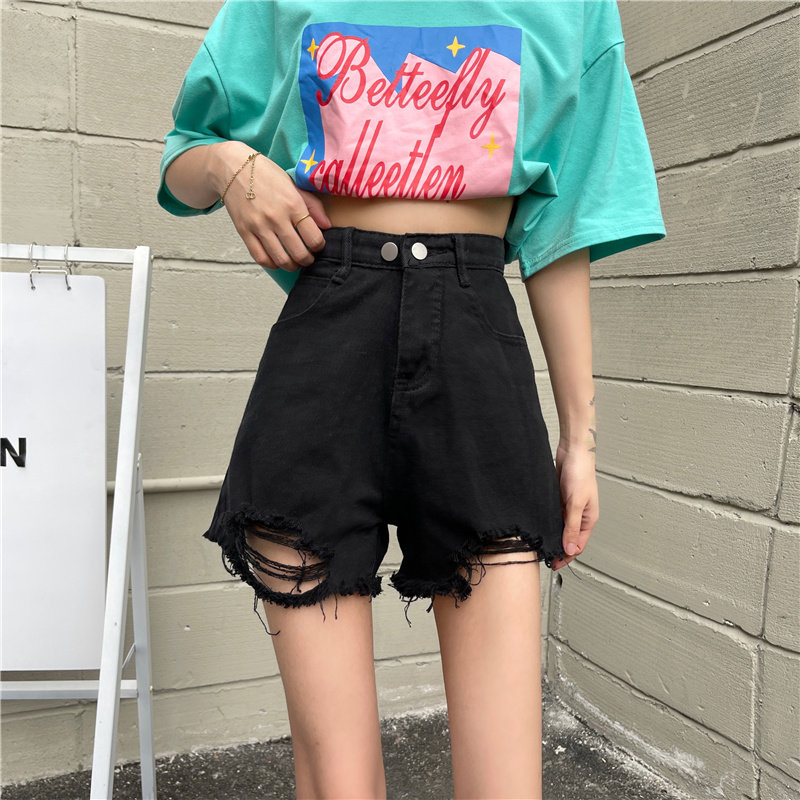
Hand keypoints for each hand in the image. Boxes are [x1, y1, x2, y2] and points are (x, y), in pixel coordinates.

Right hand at [221, 150, 331, 270]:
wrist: (233, 167)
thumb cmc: (265, 175)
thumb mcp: (294, 184)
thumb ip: (313, 205)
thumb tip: (327, 225)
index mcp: (292, 204)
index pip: (314, 237)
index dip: (319, 246)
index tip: (318, 245)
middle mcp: (276, 217)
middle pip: (299, 253)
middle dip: (308, 260)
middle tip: (308, 257)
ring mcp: (259, 226)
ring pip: (281, 259)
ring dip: (292, 266)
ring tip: (295, 262)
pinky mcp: (244, 231)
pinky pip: (260, 257)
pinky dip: (272, 264)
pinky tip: (277, 260)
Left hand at [551, 442, 598, 570]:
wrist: (572, 451)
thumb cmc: (580, 473)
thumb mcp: (576, 504)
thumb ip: (572, 527)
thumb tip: (571, 549)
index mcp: (589, 519)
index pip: (578, 545)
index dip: (567, 556)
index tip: (555, 564)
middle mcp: (580, 515)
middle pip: (569, 538)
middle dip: (559, 549)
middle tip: (545, 557)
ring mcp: (569, 508)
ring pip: (560, 527)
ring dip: (552, 536)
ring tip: (540, 545)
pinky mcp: (559, 499)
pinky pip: (554, 516)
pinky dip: (548, 523)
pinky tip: (539, 526)